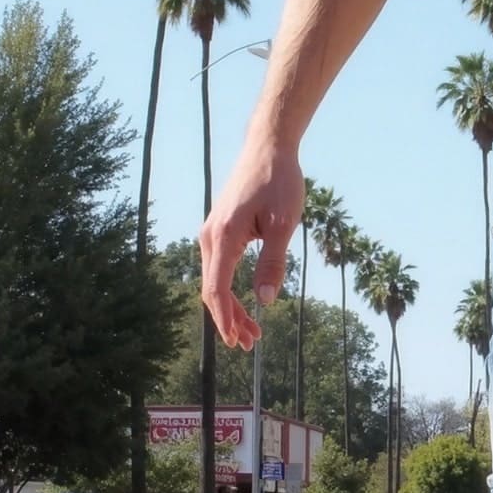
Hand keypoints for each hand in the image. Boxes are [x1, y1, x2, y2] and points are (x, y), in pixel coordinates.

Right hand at [201, 142, 303, 348]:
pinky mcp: (220, 229)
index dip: (226, 318)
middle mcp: (209, 237)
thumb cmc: (278, 181)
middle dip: (229, 319)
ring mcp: (212, 233)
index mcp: (223, 236)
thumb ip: (273, 262)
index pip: (217, 288)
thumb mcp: (283, 223)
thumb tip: (265, 301)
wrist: (268, 147)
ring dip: (231, 308)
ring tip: (251, 332)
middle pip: (212, 289)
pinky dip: (230, 289)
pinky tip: (246, 302)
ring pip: (215, 280)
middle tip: (250, 345)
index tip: (238, 341)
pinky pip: (219, 267)